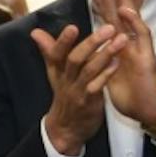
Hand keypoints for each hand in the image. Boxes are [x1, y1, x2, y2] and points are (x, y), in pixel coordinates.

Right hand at [34, 20, 121, 155]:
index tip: (72, 27)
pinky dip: (107, 74)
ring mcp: (77, 91)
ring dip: (105, 54)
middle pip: (74, 59)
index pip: (56, 53)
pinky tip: (117, 62)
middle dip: (91, 43)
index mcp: (57, 71)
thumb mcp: (54, 74)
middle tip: (108, 28)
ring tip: (120, 40)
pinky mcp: (89, 102)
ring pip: (89, 71)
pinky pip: (97, 86)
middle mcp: (66, 80)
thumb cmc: (65, 96)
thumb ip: (49, 51)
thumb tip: (35, 32)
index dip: (62, 41)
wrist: (66, 129)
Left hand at [94, 0, 155, 125]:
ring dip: (123, 0)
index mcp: (119, 44)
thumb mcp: (104, 72)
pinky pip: (142, 36)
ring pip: (132, 18)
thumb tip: (81, 48)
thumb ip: (94, 57)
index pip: (110, 18)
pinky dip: (134, 22)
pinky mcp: (147, 56)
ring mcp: (139, 46)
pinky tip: (126, 11)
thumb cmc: (127, 92)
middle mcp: (129, 42)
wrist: (145, 111)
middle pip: (120, 11)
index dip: (102, 2)